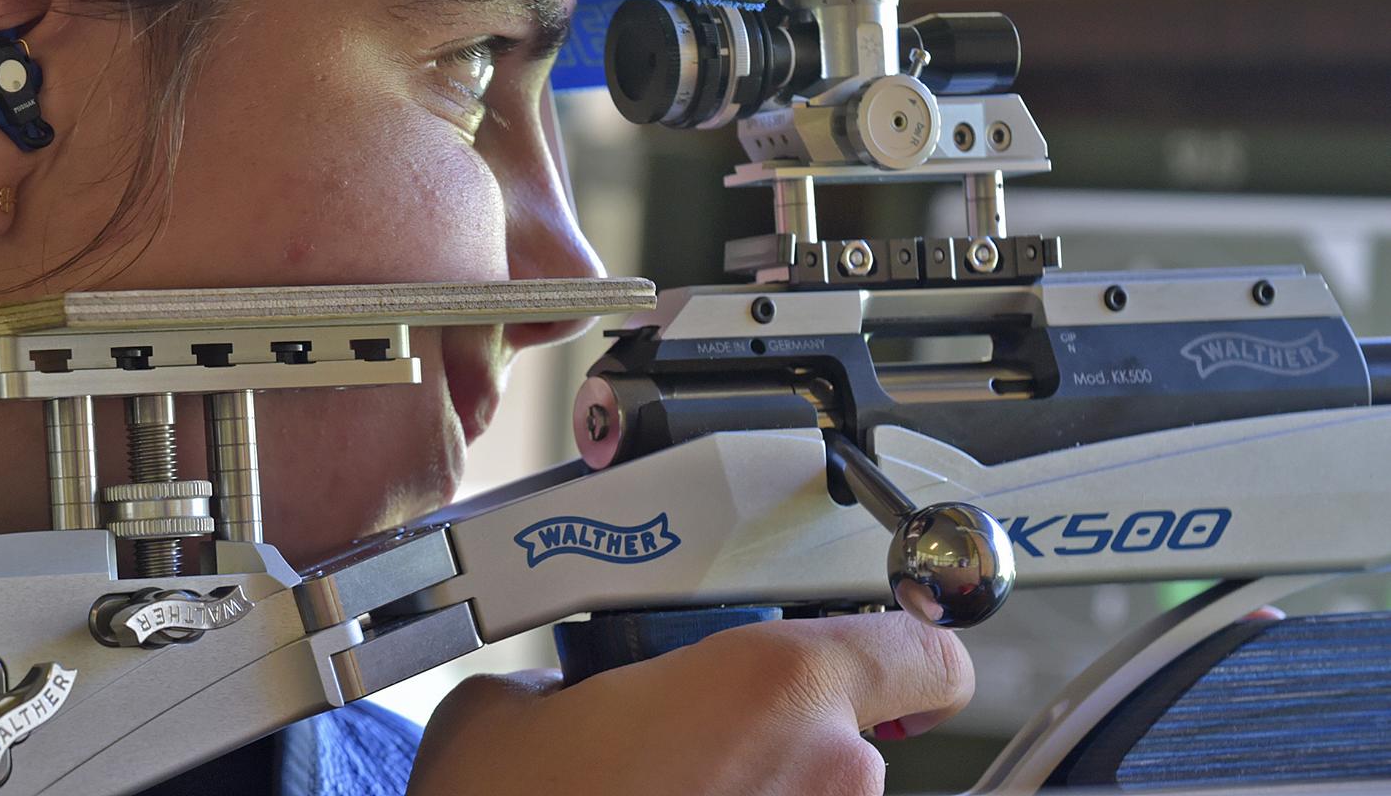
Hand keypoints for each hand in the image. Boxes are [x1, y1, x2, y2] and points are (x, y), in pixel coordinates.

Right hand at [407, 612, 973, 795]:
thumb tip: (561, 701)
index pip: (928, 653)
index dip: (903, 654)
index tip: (876, 661)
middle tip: (675, 752)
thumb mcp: (503, 712)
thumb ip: (567, 679)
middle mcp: (829, 777)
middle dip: (768, 744)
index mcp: (776, 686)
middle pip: (846, 739)